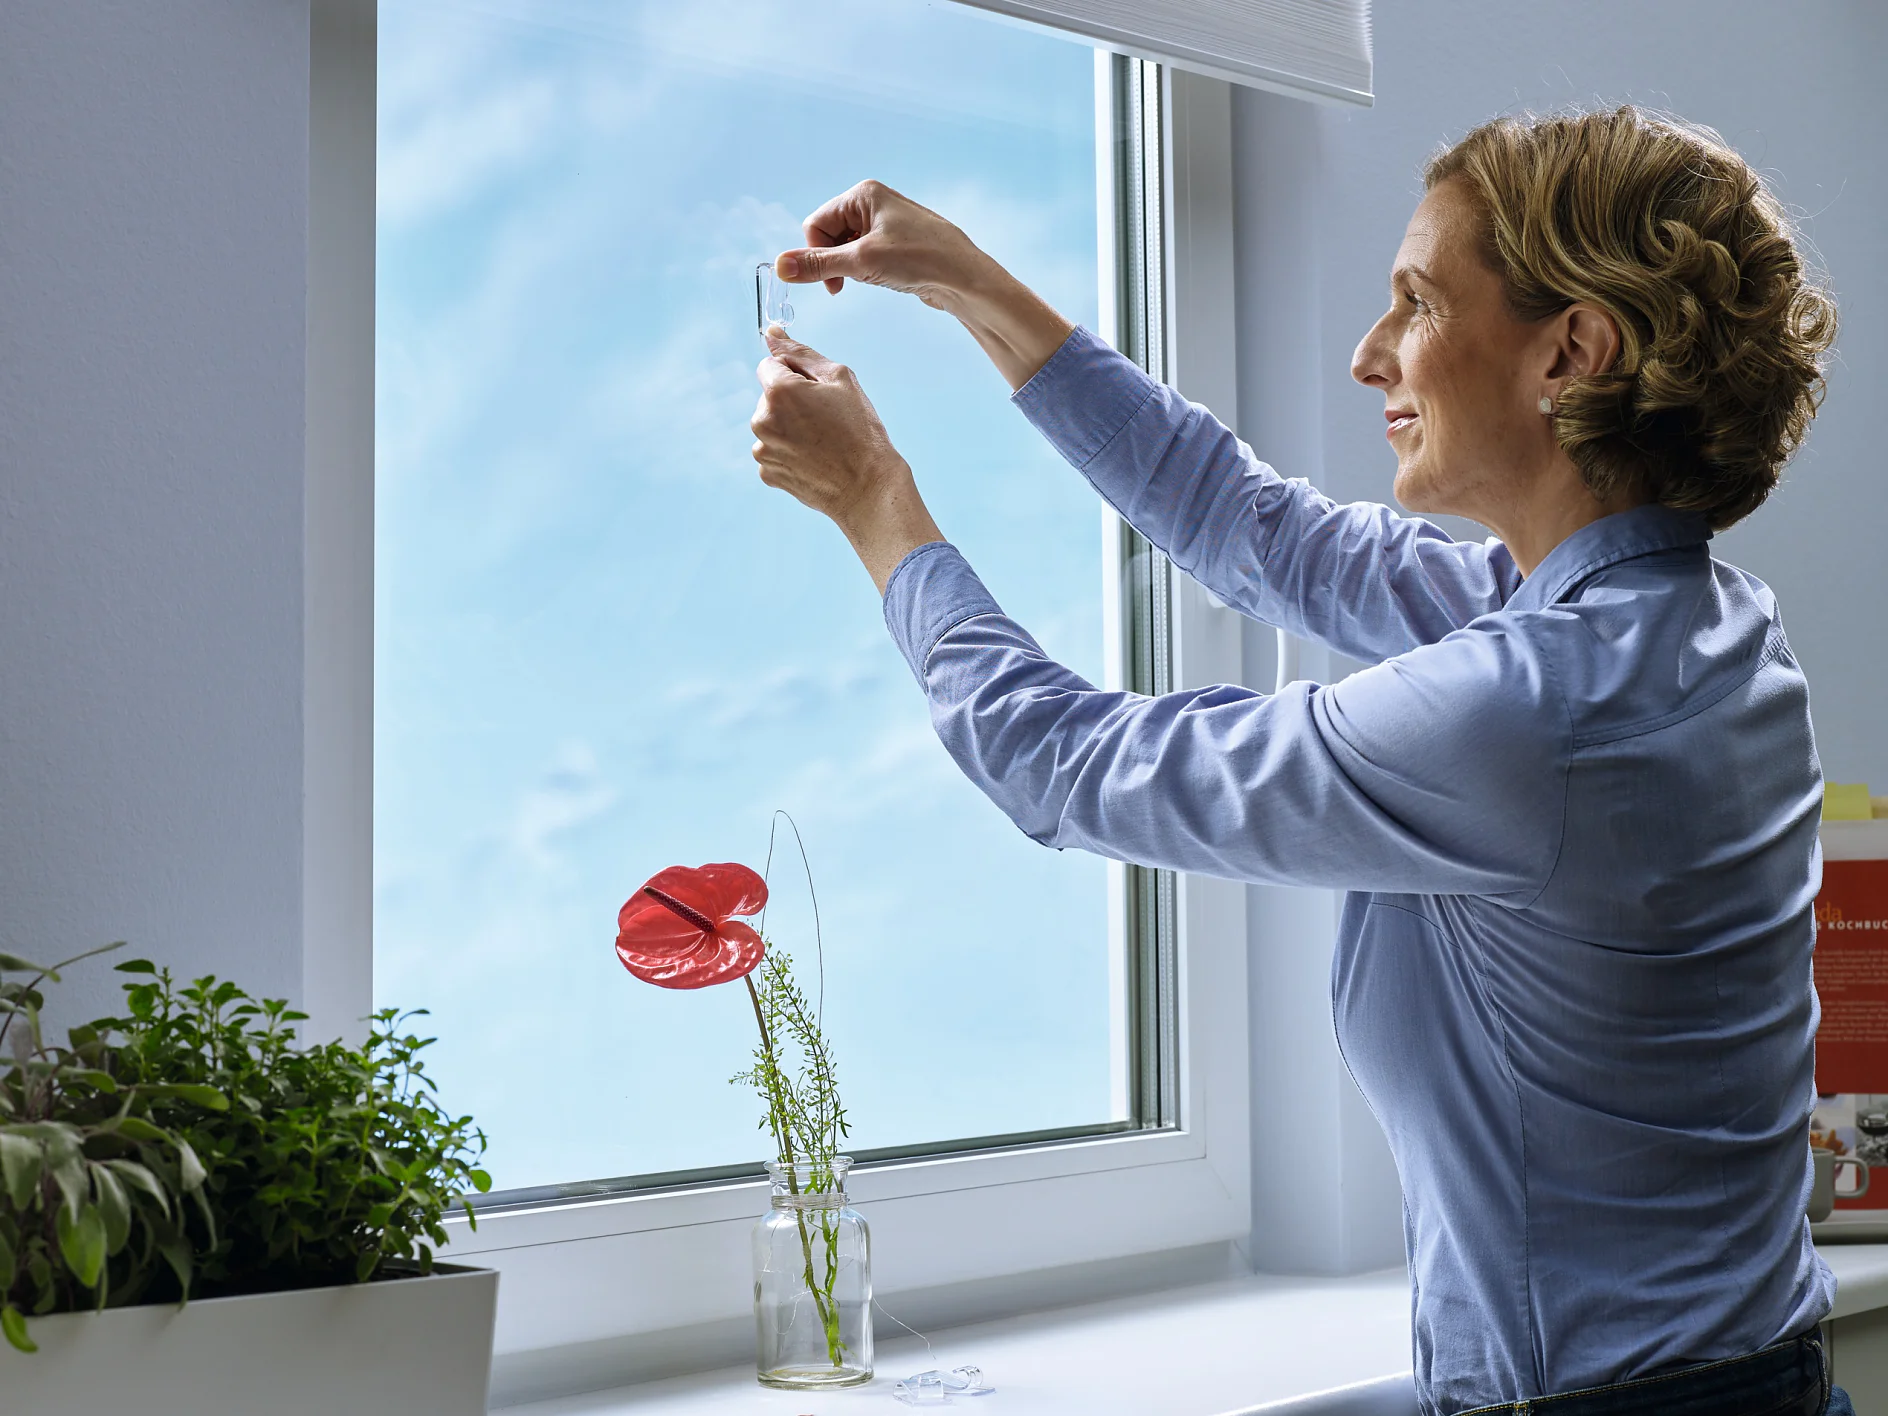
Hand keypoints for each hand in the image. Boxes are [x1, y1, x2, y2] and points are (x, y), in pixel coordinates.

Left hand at [752, 330, 943, 592]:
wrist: (868, 487)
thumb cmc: (860, 431)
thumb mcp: (839, 379)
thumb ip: (800, 352)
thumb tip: (771, 333)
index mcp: (779, 390)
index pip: (771, 364)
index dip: (796, 374)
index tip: (817, 392)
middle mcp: (762, 419)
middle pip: (769, 396)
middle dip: (791, 401)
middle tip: (825, 419)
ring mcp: (762, 449)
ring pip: (771, 424)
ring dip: (789, 427)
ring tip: (822, 442)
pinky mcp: (767, 472)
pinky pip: (773, 451)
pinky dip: (789, 452)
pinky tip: (814, 460)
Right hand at [774, 180, 1074, 391]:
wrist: (966, 279)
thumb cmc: (921, 260)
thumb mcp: (861, 262)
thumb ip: (817, 264)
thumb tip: (779, 266)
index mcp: (863, 193)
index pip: (816, 223)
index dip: (817, 254)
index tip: (831, 283)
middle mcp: (873, 202)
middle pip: (829, 235)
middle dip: (835, 262)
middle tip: (851, 283)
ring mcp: (886, 222)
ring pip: (847, 249)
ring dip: (853, 269)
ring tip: (878, 277)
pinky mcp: (897, 243)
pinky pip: (866, 257)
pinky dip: (869, 272)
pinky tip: (889, 279)